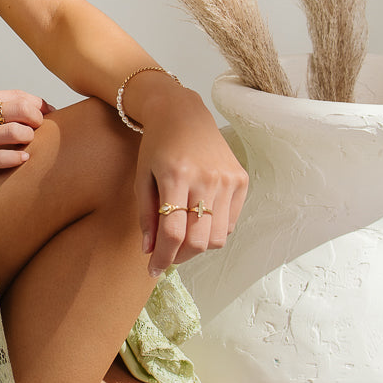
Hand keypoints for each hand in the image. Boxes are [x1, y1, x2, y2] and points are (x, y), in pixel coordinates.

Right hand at [0, 91, 50, 195]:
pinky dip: (17, 159)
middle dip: (37, 119)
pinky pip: (1, 158)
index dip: (38, 104)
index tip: (47, 113)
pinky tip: (21, 159)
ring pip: (14, 133)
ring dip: (28, 138)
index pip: (16, 95)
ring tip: (27, 143)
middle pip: (20, 110)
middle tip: (39, 129)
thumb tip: (29, 109)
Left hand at [134, 91, 247, 276]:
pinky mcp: (241, 180)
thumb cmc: (156, 145)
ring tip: (182, 239)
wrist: (183, 113)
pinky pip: (230, 222)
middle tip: (166, 257)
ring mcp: (228, 180)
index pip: (173, 233)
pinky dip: (213, 230)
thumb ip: (146, 215)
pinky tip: (198, 221)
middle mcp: (206, 179)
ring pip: (217, 237)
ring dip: (197, 247)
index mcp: (176, 176)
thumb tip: (150, 250)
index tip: (153, 269)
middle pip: (198, 241)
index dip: (162, 258)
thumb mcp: (142, 177)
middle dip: (179, 257)